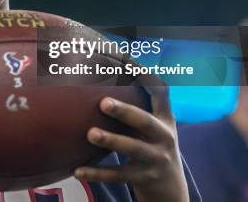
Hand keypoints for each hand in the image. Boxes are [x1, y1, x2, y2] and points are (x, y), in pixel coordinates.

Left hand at [74, 86, 188, 201]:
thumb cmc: (151, 145)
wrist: (170, 187)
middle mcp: (164, 137)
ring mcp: (156, 159)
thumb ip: (136, 108)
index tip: (127, 61)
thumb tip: (100, 78)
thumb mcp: (153, 126)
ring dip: (111, 140)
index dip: (145, 76)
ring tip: (91, 134)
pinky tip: (77, 171)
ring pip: (133, 148)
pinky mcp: (144, 178)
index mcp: (165, 119)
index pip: (161, 92)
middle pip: (145, 122)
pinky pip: (118, 175)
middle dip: (125, 111)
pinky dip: (97, 173)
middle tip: (103, 102)